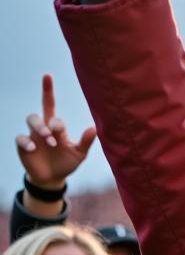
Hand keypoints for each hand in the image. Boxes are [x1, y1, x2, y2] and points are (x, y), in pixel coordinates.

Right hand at [16, 74, 96, 190]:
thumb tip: (95, 128)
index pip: (50, 104)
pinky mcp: (24, 147)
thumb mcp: (79, 154)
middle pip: (37, 115)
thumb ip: (85, 142)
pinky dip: (26, 142)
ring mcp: (32, 137)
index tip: (48, 75)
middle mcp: (42, 129)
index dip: (48, 90)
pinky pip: (20, 139)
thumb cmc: (66, 163)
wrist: (53, 178)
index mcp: (55, 126)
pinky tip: (33, 148)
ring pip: (30, 121)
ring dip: (39, 128)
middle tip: (54, 135)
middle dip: (45, 123)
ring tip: (48, 140)